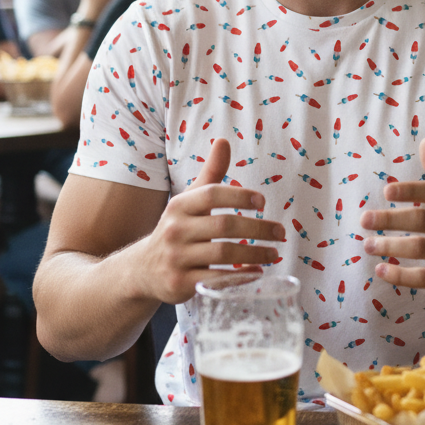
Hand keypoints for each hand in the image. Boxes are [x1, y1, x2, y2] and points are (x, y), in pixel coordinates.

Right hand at [127, 138, 284, 303]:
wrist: (143, 269)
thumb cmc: (177, 229)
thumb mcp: (189, 201)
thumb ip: (210, 173)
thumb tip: (223, 141)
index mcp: (179, 206)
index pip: (212, 195)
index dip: (239, 196)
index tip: (262, 202)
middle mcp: (175, 230)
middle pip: (223, 227)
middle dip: (257, 229)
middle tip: (280, 233)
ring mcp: (176, 258)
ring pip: (223, 254)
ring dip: (254, 254)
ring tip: (274, 253)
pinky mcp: (179, 283)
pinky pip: (216, 280)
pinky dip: (240, 276)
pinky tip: (256, 272)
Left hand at [359, 138, 424, 304]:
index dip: (412, 190)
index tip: (386, 190)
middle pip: (422, 220)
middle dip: (390, 219)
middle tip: (364, 219)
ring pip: (419, 249)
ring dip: (389, 246)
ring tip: (367, 245)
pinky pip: (423, 278)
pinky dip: (399, 275)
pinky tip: (381, 270)